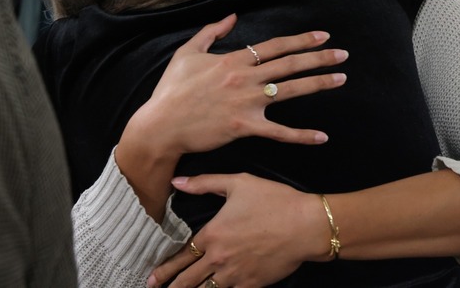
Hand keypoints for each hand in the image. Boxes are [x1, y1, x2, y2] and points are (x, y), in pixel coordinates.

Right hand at [115, 14, 346, 219]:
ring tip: (341, 78)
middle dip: (320, 57)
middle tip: (343, 53)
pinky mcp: (244, 126)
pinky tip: (321, 137)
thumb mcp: (186, 53)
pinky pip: (279, 132)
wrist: (160, 126)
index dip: (301, 40)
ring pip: (291, 90)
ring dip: (318, 83)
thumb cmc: (171, 91)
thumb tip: (231, 17)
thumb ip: (211, 32)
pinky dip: (301, 135)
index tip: (322, 35)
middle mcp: (245, 78)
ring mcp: (247, 102)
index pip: (275, 46)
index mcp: (234, 60)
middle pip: (290, 64)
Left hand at [147, 173, 326, 287]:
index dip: (165, 268)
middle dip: (171, 287)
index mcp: (213, 234)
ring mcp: (235, 275)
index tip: (153, 277)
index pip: (182, 256)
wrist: (306, 225)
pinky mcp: (252, 285)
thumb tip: (178, 181)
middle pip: (188, 280)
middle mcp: (219, 258)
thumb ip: (205, 183)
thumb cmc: (275, 201)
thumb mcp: (239, 183)